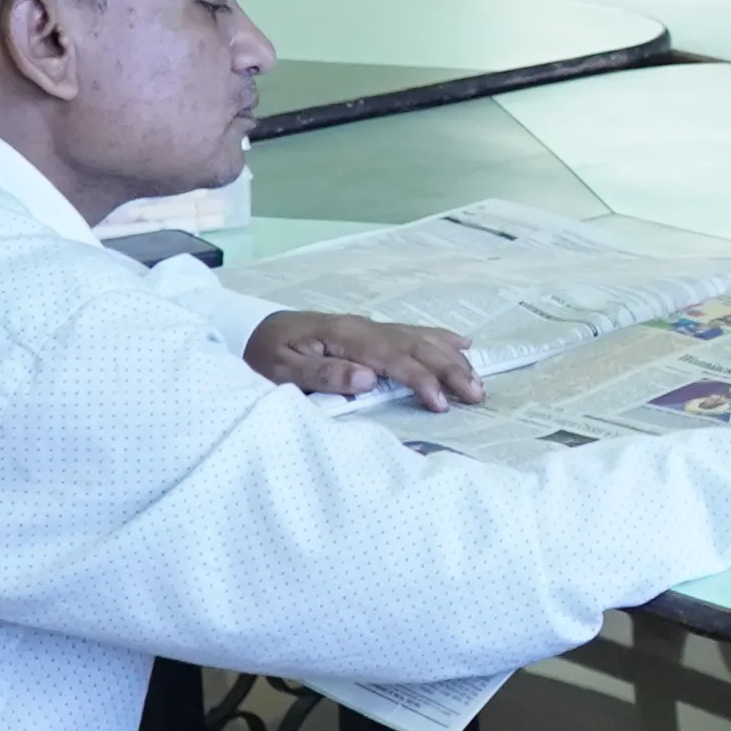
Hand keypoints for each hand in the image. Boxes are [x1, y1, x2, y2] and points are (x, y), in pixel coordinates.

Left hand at [246, 308, 480, 407]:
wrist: (253, 329)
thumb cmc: (265, 353)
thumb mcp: (280, 370)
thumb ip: (322, 375)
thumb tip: (367, 379)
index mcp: (344, 337)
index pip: (392, 358)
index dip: (420, 379)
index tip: (440, 403)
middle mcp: (363, 328)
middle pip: (415, 346)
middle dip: (449, 369)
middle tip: (476, 394)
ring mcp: (369, 327)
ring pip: (420, 338)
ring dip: (452, 357)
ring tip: (477, 379)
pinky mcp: (370, 332)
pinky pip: (412, 332)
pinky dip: (441, 338)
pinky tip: (462, 343)